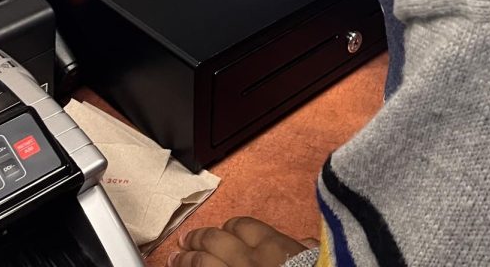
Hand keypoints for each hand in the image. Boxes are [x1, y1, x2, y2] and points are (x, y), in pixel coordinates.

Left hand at [169, 216, 314, 265]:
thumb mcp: (313, 259)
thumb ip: (305, 248)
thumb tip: (307, 242)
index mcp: (273, 247)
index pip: (243, 226)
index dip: (229, 227)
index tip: (221, 229)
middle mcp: (248, 260)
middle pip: (216, 240)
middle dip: (198, 238)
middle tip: (185, 240)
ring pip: (203, 262)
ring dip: (186, 259)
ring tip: (176, 258)